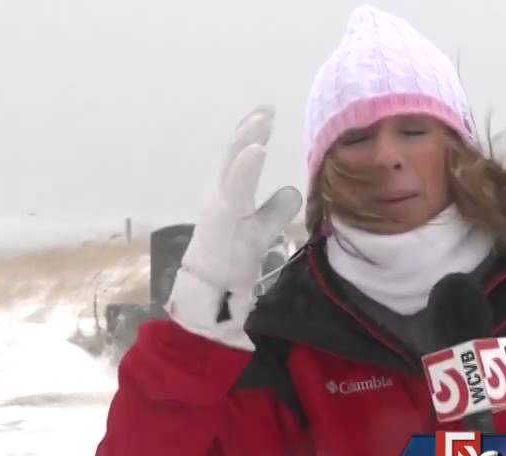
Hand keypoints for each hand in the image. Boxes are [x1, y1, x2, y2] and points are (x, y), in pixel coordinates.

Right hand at [165, 106, 301, 350]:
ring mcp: (219, 208)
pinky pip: (233, 191)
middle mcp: (221, 196)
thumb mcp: (260, 230)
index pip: (240, 158)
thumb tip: (294, 190)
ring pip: (231, 169)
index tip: (266, 113)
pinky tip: (254, 151)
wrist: (211, 294)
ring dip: (245, 143)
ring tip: (260, 123)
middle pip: (234, 157)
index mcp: (229, 195)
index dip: (251, 134)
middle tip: (266, 111)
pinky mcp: (221, 221)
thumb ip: (274, 210)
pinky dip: (243, 169)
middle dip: (249, 132)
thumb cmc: (232, 260)